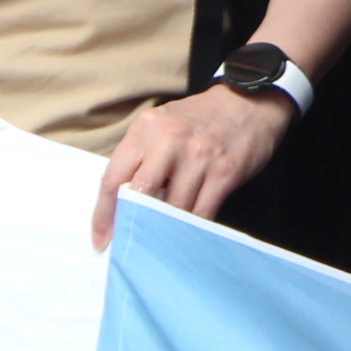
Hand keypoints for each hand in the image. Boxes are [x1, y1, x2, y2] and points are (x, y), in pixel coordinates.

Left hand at [92, 83, 293, 245]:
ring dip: (163, 230)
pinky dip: (191, 229)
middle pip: (139, 193)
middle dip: (130, 225)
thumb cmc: (199, 121)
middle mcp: (169, 139)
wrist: (248, 103)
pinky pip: (201, 212)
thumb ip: (141, 157)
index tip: (101, 238)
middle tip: (127, 247)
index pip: (114, 176)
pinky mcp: (224, 171)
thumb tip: (120, 204)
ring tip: (157, 244)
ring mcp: (198, 155)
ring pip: (171, 208)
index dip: (104, 213)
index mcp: (146, 128)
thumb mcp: (163, 125)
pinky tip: (185, 236)